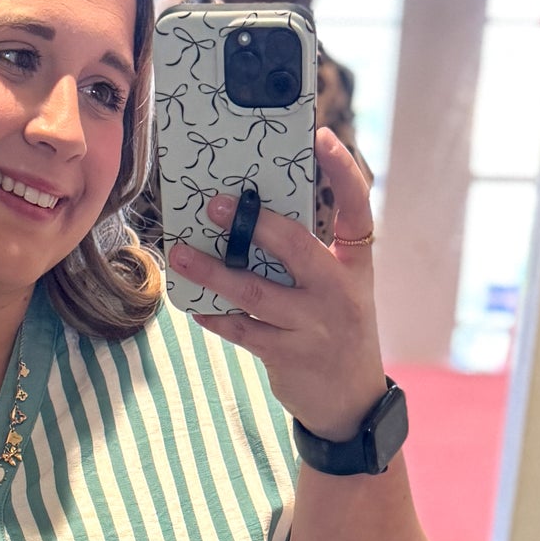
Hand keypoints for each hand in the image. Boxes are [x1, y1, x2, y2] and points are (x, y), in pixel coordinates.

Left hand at [168, 127, 387, 443]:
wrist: (352, 402)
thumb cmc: (337, 330)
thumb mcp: (340, 288)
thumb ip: (309, 257)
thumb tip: (251, 222)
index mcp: (355, 265)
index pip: (357, 207)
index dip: (342, 171)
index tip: (322, 137)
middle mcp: (338, 292)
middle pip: (295, 247)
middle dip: (254, 224)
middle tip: (217, 205)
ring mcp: (313, 325)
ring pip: (255, 292)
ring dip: (213, 272)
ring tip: (182, 254)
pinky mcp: (287, 355)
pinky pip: (241, 329)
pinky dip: (214, 315)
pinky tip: (193, 303)